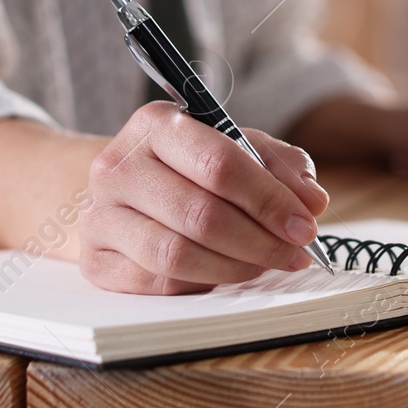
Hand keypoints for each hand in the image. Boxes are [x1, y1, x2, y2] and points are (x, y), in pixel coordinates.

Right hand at [79, 101, 328, 294]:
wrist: (120, 188)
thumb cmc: (187, 164)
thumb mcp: (235, 145)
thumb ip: (279, 165)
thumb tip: (312, 201)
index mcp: (157, 123)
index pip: (219, 163)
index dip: (270, 199)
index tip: (306, 223)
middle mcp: (118, 166)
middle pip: (201, 214)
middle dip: (261, 239)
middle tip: (295, 252)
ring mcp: (100, 215)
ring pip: (177, 255)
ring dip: (236, 267)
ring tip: (266, 264)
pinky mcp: (95, 260)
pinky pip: (158, 283)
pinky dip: (202, 284)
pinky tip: (227, 273)